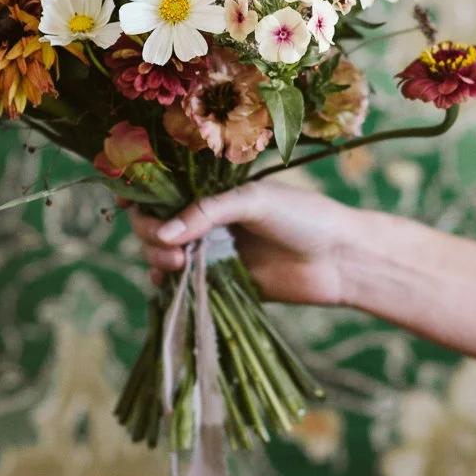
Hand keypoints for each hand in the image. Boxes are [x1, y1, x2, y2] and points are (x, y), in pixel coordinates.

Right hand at [125, 182, 359, 308]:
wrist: (341, 259)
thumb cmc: (304, 217)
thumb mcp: (254, 200)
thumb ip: (207, 212)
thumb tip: (164, 235)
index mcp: (215, 190)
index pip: (164, 191)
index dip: (144, 198)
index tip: (135, 208)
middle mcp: (209, 219)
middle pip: (157, 224)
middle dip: (151, 234)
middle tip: (170, 248)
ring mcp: (213, 251)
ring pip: (164, 254)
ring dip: (157, 259)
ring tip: (178, 266)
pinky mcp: (221, 282)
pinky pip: (183, 283)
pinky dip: (167, 284)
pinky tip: (167, 284)